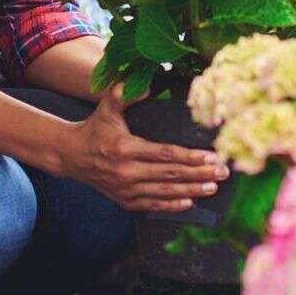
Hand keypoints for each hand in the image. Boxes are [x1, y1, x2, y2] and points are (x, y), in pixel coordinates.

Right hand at [60, 86, 229, 213]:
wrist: (72, 156)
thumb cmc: (95, 128)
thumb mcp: (107, 106)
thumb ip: (124, 93)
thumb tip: (147, 89)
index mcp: (125, 148)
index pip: (165, 154)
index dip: (190, 156)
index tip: (211, 156)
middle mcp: (127, 172)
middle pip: (171, 174)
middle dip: (200, 174)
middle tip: (223, 172)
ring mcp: (126, 189)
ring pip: (166, 192)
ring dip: (192, 191)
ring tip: (213, 187)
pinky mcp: (125, 201)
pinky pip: (153, 205)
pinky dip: (173, 205)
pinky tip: (190, 202)